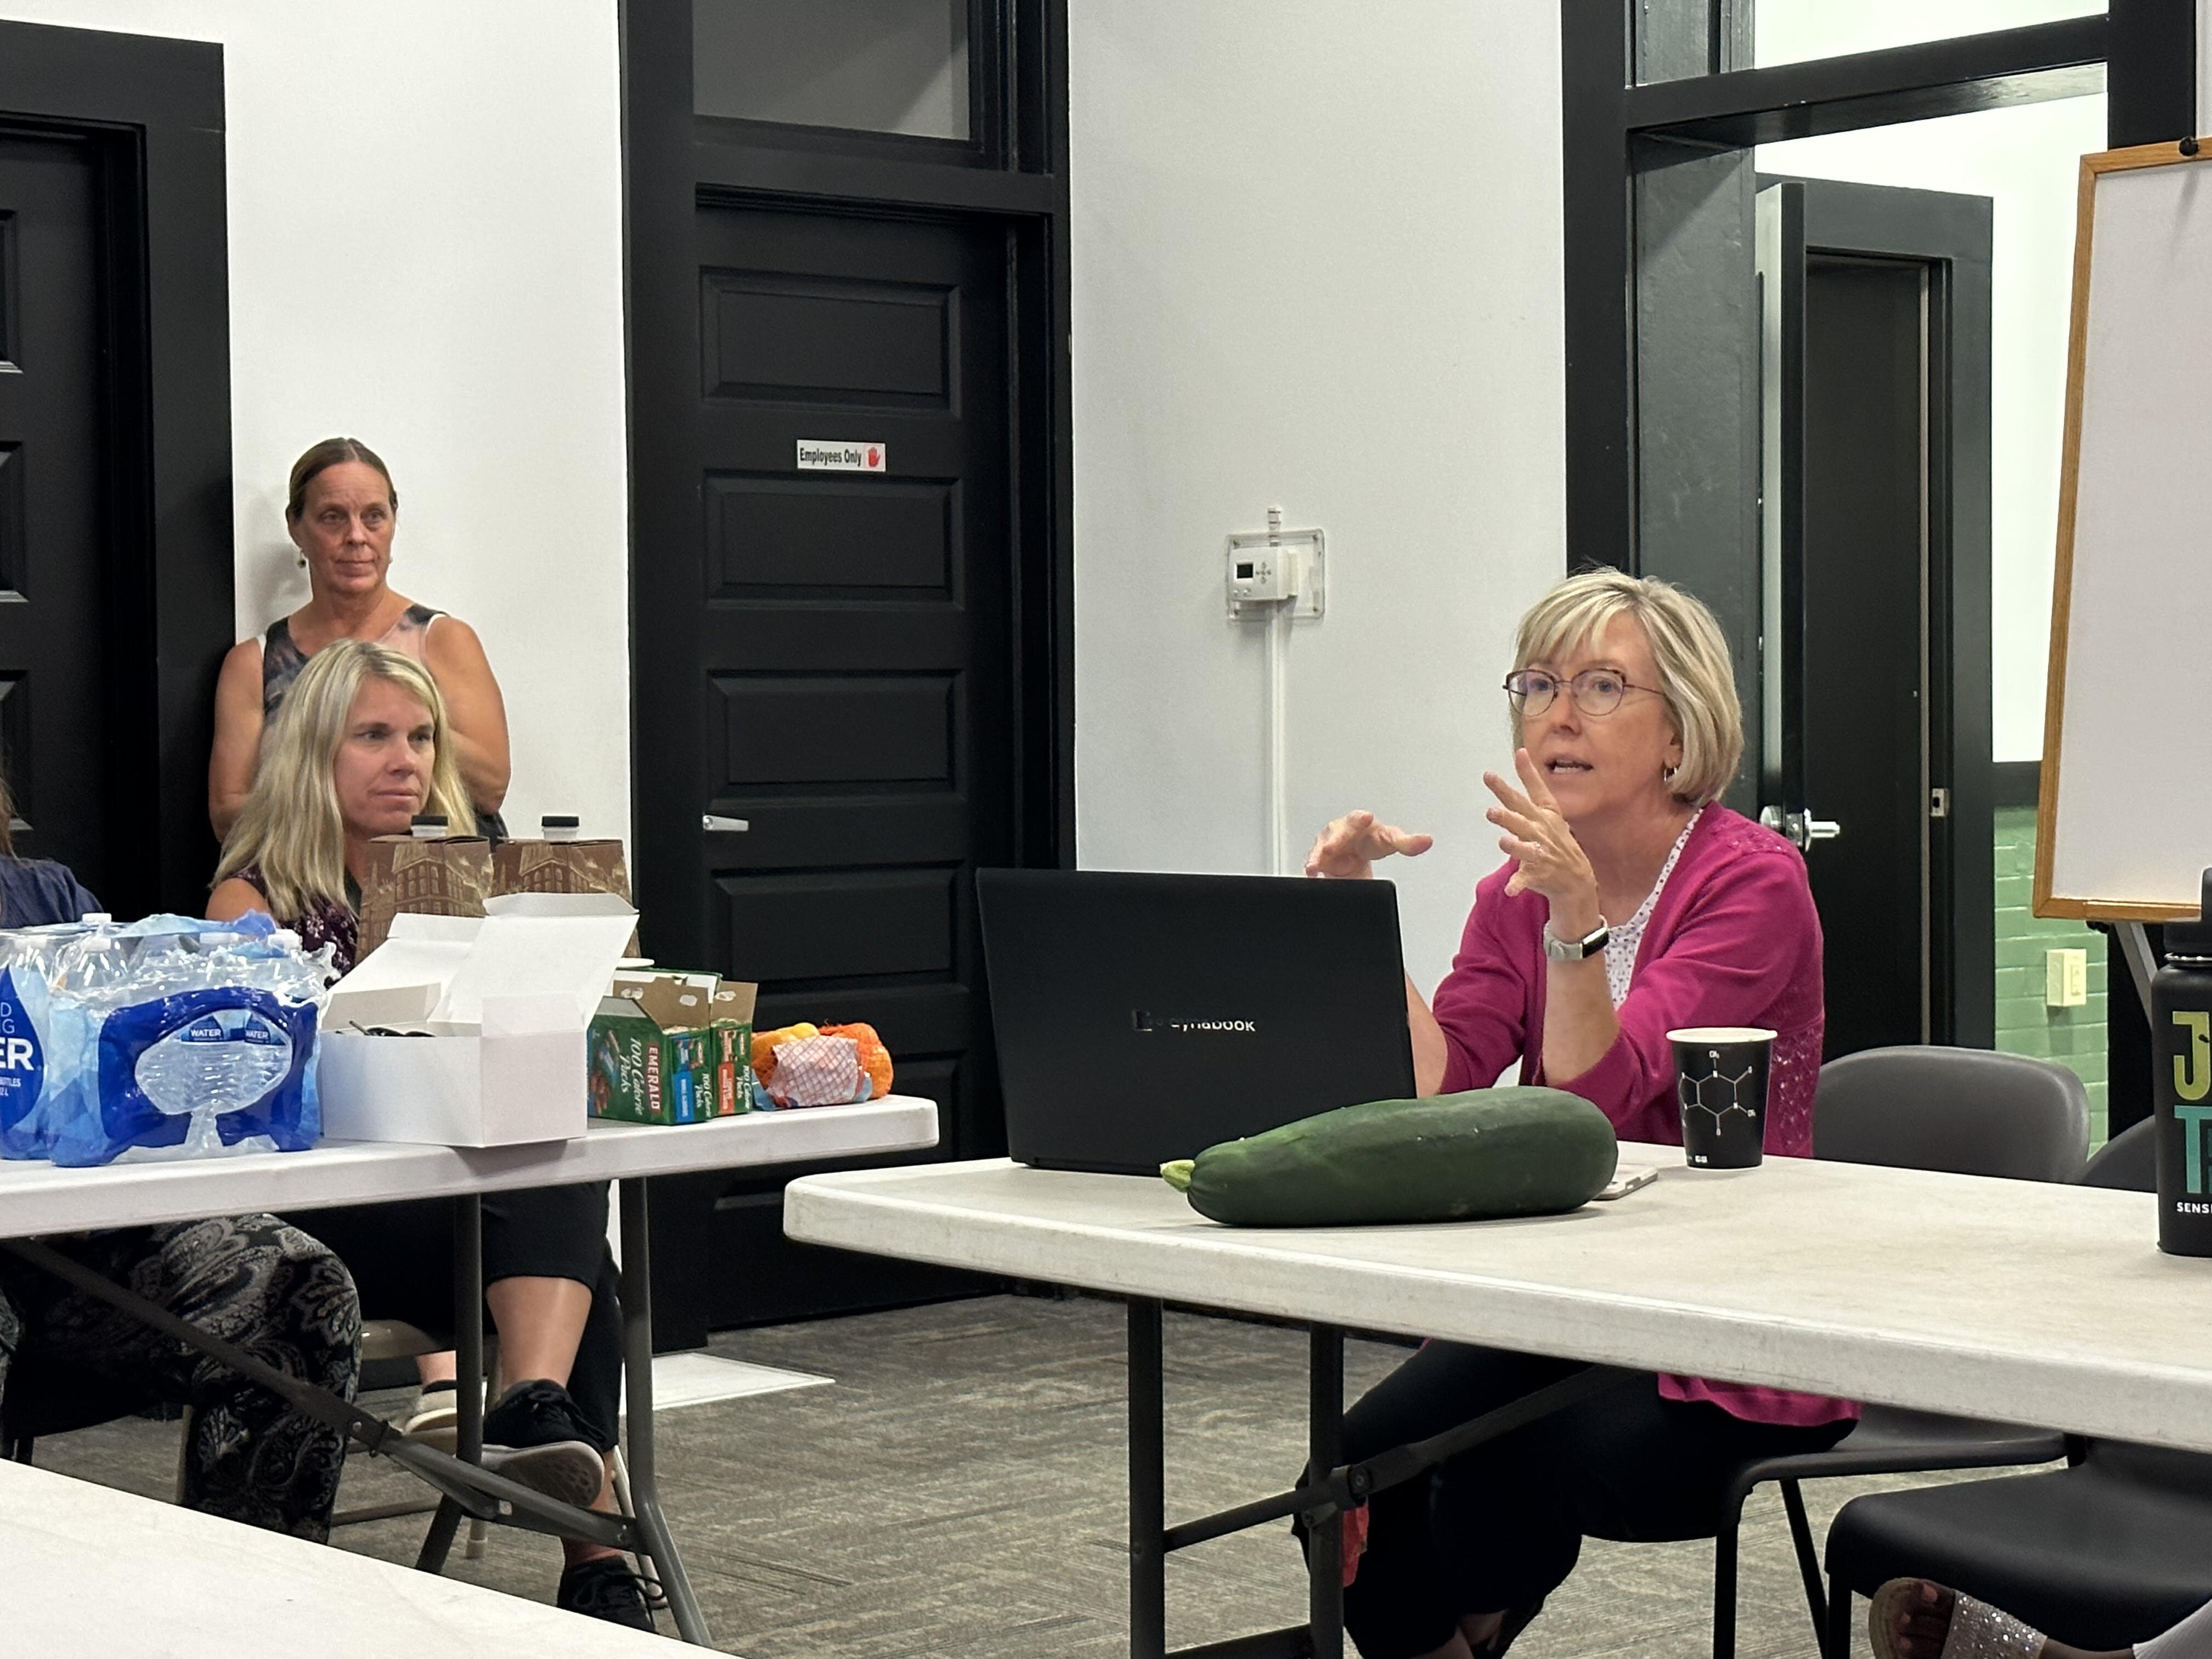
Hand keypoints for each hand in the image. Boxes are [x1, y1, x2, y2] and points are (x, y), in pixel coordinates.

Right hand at [1304, 810, 1433, 878]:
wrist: (1352, 857)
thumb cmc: (1371, 842)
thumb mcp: (1390, 842)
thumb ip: (1409, 843)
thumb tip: (1427, 840)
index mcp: (1362, 825)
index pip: (1361, 819)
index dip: (1361, 819)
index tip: (1365, 817)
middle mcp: (1343, 830)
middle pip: (1339, 831)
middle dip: (1337, 837)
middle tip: (1334, 845)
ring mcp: (1329, 843)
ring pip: (1323, 844)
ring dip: (1321, 852)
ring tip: (1320, 860)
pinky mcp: (1319, 857)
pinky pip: (1314, 860)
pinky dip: (1312, 864)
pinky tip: (1312, 871)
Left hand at [1484, 749, 1598, 925]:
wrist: (1576, 879)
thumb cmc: (1555, 838)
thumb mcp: (1548, 808)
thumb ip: (1532, 783)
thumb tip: (1520, 752)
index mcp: (1545, 815)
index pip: (1535, 792)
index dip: (1527, 775)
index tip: (1516, 756)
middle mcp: (1543, 833)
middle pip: (1523, 822)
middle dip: (1508, 817)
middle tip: (1491, 812)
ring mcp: (1542, 855)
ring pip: (1526, 850)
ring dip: (1515, 847)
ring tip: (1503, 842)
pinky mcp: (1538, 875)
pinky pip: (1526, 880)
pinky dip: (1517, 885)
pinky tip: (1509, 890)